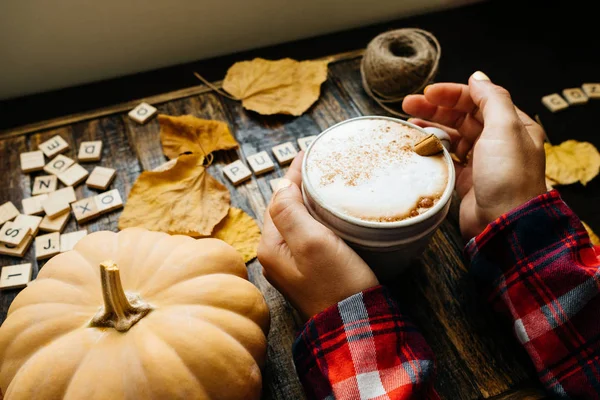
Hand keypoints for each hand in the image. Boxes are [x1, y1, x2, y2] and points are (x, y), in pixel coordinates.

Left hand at [257, 153, 378, 319]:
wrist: (357, 327)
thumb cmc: (338, 285)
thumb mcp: (312, 243)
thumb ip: (290, 212)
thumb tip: (279, 185)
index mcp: (271, 247)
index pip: (278, 198)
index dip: (293, 174)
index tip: (309, 153)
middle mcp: (276, 257)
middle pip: (284, 210)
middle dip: (298, 186)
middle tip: (319, 164)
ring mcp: (291, 267)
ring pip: (296, 223)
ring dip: (306, 202)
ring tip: (324, 183)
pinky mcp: (309, 273)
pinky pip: (307, 237)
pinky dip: (315, 219)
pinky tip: (329, 214)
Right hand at [402, 72, 546, 239]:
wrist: (504, 224)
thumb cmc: (509, 178)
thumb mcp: (505, 129)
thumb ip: (492, 99)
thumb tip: (478, 77)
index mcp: (513, 126)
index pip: (478, 100)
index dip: (451, 94)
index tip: (427, 93)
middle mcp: (498, 142)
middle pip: (462, 116)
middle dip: (436, 107)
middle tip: (408, 104)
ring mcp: (482, 162)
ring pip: (452, 136)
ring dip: (431, 127)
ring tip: (409, 123)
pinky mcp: (467, 180)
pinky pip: (446, 158)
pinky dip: (432, 150)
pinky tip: (418, 146)